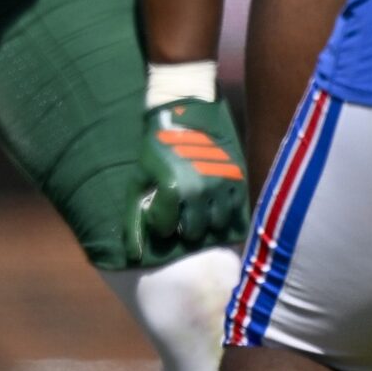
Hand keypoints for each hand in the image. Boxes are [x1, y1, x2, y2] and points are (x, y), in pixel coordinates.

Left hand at [127, 95, 247, 265]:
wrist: (185, 114)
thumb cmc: (155, 148)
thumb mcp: (138, 180)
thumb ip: (133, 218)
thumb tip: (133, 256)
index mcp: (172, 189)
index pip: (166, 228)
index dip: (160, 223)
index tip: (160, 211)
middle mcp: (199, 189)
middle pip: (194, 232)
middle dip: (184, 226)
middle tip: (180, 213)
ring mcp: (221, 184)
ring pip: (218, 224)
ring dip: (206, 221)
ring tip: (198, 207)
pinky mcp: (238, 177)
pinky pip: (235, 209)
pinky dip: (225, 210)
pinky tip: (214, 200)